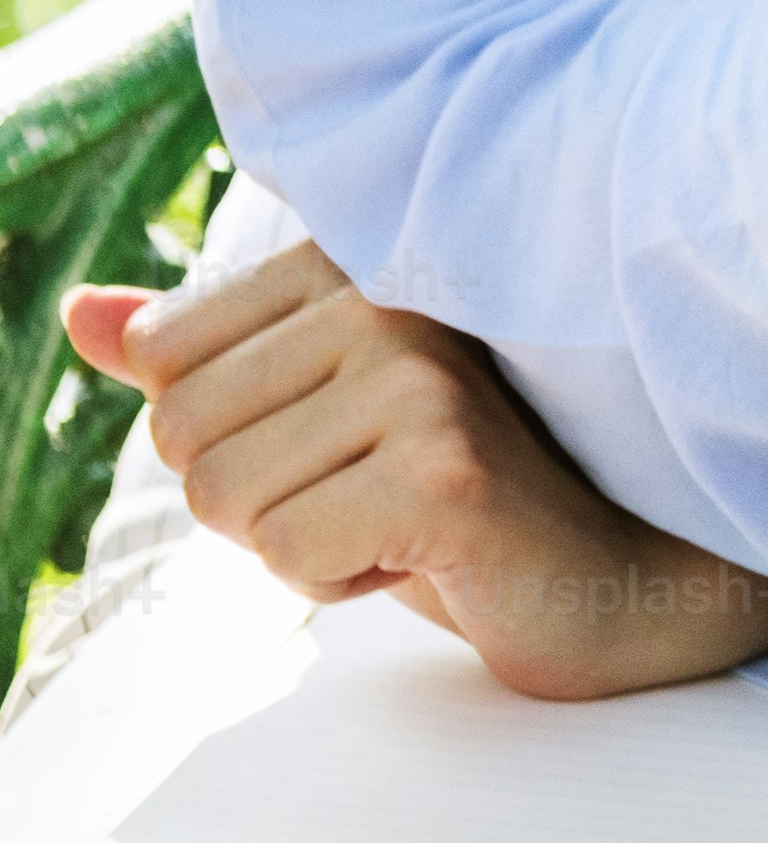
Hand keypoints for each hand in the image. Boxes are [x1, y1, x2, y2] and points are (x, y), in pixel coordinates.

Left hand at [60, 248, 767, 697]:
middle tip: (373, 490)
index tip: (341, 438)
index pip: (165, 352)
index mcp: (358, 259)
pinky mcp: (443, 471)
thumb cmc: (459, 489)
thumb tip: (81, 312)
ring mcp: (424, 376)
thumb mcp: (316, 410)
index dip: (229, 431)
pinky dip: (337, 583)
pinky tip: (424, 555)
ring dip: (296, 542)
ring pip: (223, 498)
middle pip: (182, 431)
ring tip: (400, 519)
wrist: (611, 569)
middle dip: (254, 497)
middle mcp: (391, 292)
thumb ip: (203, 356)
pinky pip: (286, 554)